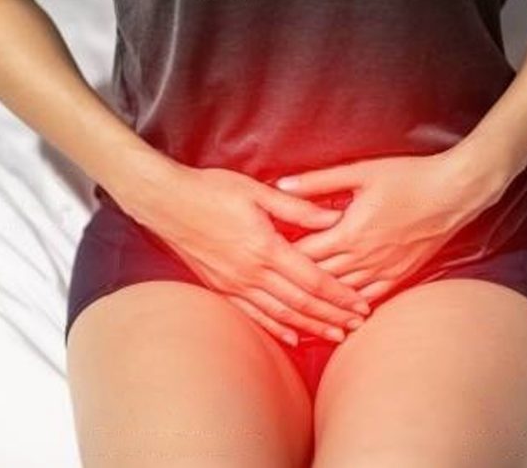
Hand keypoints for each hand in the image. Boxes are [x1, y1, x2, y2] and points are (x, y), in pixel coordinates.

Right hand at [111, 164, 370, 346]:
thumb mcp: (258, 190)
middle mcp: (251, 272)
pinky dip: (276, 329)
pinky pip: (253, 315)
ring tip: (335, 336)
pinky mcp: (220, 288)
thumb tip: (335, 216)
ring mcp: (234, 284)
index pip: (313, 279)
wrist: (165, 202)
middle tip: (358, 326)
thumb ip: (298, 207)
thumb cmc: (211, 189)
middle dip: (332, 316)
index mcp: (266, 247)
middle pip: (301, 303)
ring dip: (311, 327)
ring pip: (280, 314)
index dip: (340, 295)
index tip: (361, 304)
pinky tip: (292, 338)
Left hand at [273, 149, 512, 304]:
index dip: (280, 257)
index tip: (260, 258)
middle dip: (294, 284)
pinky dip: (351, 309)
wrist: (454, 193)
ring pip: (341, 295)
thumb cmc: (408, 177)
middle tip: (268, 288)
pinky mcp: (399, 275)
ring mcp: (383, 270)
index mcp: (349, 232)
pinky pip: (369, 299)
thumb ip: (318, 181)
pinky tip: (339, 316)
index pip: (304, 253)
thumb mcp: (360, 172)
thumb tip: (281, 183)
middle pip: (318, 278)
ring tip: (295, 311)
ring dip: (319, 303)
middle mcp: (363, 257)